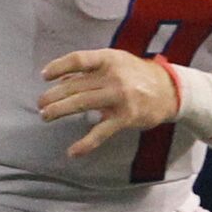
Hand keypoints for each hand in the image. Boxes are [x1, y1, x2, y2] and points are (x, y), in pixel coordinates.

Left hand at [37, 48, 177, 157]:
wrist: (171, 90)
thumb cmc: (136, 75)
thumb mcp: (115, 63)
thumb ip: (89, 70)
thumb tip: (60, 78)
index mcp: (109, 59)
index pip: (78, 59)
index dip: (58, 67)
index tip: (44, 76)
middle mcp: (113, 76)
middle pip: (74, 85)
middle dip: (53, 96)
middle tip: (40, 103)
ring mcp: (119, 97)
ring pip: (81, 104)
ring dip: (58, 111)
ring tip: (45, 116)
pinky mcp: (125, 117)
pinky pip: (101, 133)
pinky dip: (85, 144)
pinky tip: (72, 152)